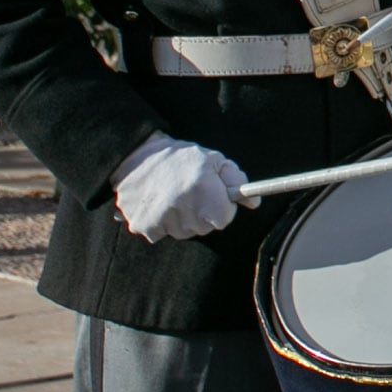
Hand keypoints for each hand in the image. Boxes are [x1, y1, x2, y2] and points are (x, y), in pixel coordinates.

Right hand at [112, 133, 246, 241]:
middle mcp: (184, 206)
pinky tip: (158, 204)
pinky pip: (161, 234)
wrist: (137, 156)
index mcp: (204, 190)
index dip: (222, 208)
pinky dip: (161, 223)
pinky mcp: (143, 226)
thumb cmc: (181, 158)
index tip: (214, 197)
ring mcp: (162, 218)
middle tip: (190, 193)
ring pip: (184, 232)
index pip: (224, 219)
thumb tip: (254, 203)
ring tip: (172, 196)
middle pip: (204, 228)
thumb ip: (237, 180)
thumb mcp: (214, 160)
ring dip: (181, 219)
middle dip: (202, 214)